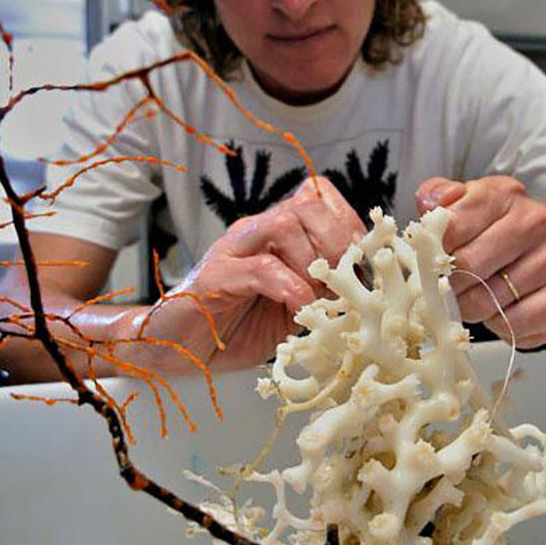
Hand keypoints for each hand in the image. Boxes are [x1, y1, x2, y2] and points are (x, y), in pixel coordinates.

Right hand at [137, 176, 364, 369]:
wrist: (180, 347)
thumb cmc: (238, 327)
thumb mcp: (294, 309)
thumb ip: (322, 291)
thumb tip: (365, 289)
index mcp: (277, 234)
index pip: (319, 197)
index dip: (348, 222)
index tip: (363, 258)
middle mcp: (256, 232)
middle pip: (306, 205)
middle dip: (337, 239)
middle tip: (346, 277)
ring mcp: (234, 249)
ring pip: (283, 224)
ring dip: (313, 260)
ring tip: (321, 295)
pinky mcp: (216, 276)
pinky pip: (259, 268)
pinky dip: (288, 286)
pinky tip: (299, 307)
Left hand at [416, 175, 545, 347]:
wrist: (540, 260)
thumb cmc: (490, 235)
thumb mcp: (459, 209)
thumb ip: (436, 197)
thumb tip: (431, 204)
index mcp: (504, 193)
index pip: (453, 224)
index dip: (434, 252)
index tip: (432, 262)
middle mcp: (537, 219)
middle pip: (470, 263)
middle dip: (450, 285)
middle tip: (448, 291)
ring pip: (491, 297)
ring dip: (473, 308)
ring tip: (474, 301)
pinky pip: (518, 322)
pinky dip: (500, 325)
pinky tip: (499, 314)